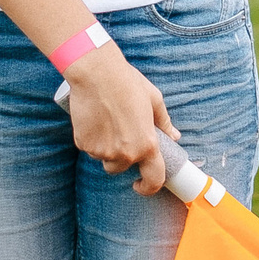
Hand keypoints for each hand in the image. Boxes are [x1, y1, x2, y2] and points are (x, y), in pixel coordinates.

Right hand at [65, 47, 178, 194]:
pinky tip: (94, 120)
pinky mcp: (84, 144)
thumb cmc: (127, 83)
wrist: (96, 73)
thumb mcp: (154, 100)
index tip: (141, 184)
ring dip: (105, 148)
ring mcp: (103, 151)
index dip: (148, 187)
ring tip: (106, 122)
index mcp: (147, 145)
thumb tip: (174, 136)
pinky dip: (91, 139)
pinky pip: (89, 148)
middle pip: (121, 168)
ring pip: (104, 158)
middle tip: (119, 132)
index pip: (153, 179)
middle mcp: (125, 153)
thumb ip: (164, 123)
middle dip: (121, 156)